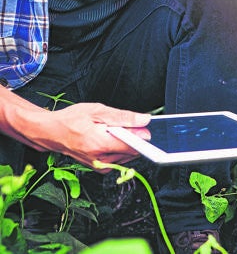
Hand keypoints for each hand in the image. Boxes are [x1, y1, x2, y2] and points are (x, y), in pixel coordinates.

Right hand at [27, 103, 150, 168]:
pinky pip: (119, 159)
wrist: (51, 132)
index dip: (142, 136)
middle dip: (133, 138)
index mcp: (100, 144)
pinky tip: (108, 140)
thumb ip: (123, 117)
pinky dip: (118, 149)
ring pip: (127, 156)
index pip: (133, 146)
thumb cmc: (71, 120)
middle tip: (121, 126)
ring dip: (125, 143)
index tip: (144, 128)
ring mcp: (100, 165)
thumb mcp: (98, 111)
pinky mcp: (100, 168)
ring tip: (110, 132)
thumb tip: (144, 120)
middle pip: (132, 151)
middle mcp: (101, 159)